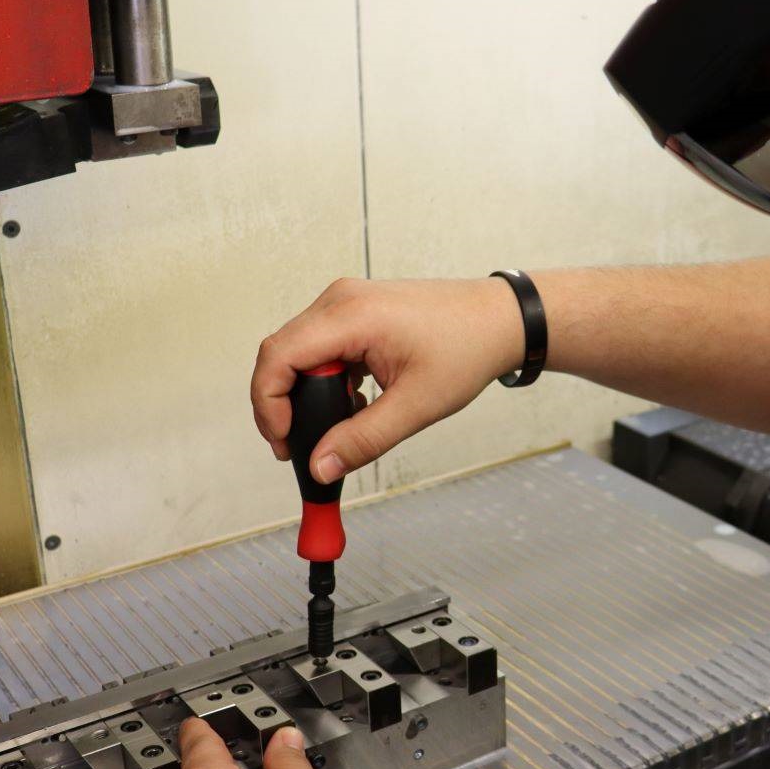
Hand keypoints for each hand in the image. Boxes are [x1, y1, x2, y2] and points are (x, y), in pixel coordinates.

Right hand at [252, 278, 524, 479]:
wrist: (500, 320)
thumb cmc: (468, 348)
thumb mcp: (416, 406)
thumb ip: (363, 440)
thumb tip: (321, 467)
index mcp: (350, 316)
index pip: (278, 357)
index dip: (268, 405)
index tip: (285, 442)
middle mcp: (340, 301)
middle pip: (281, 355)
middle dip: (281, 406)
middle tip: (297, 448)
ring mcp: (346, 303)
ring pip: (298, 353)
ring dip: (304, 394)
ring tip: (332, 430)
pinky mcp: (355, 311)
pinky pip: (320, 346)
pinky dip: (324, 380)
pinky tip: (351, 404)